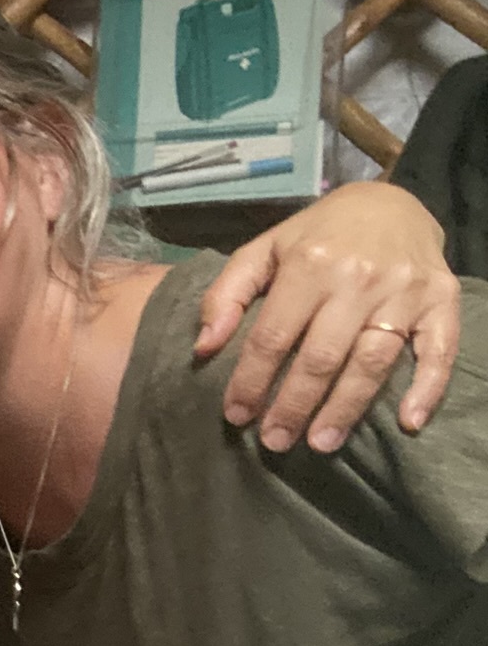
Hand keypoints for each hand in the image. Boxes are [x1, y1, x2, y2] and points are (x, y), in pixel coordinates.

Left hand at [200, 180, 460, 451]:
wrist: (391, 202)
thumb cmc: (317, 235)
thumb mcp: (264, 250)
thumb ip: (226, 294)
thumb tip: (203, 347)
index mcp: (311, 265)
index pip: (273, 336)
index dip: (251, 381)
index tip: (236, 416)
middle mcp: (359, 278)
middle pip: (321, 357)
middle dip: (294, 406)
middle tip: (274, 441)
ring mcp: (406, 291)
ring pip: (372, 362)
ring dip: (345, 409)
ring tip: (320, 443)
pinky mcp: (442, 300)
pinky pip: (440, 350)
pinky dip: (427, 388)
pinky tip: (408, 422)